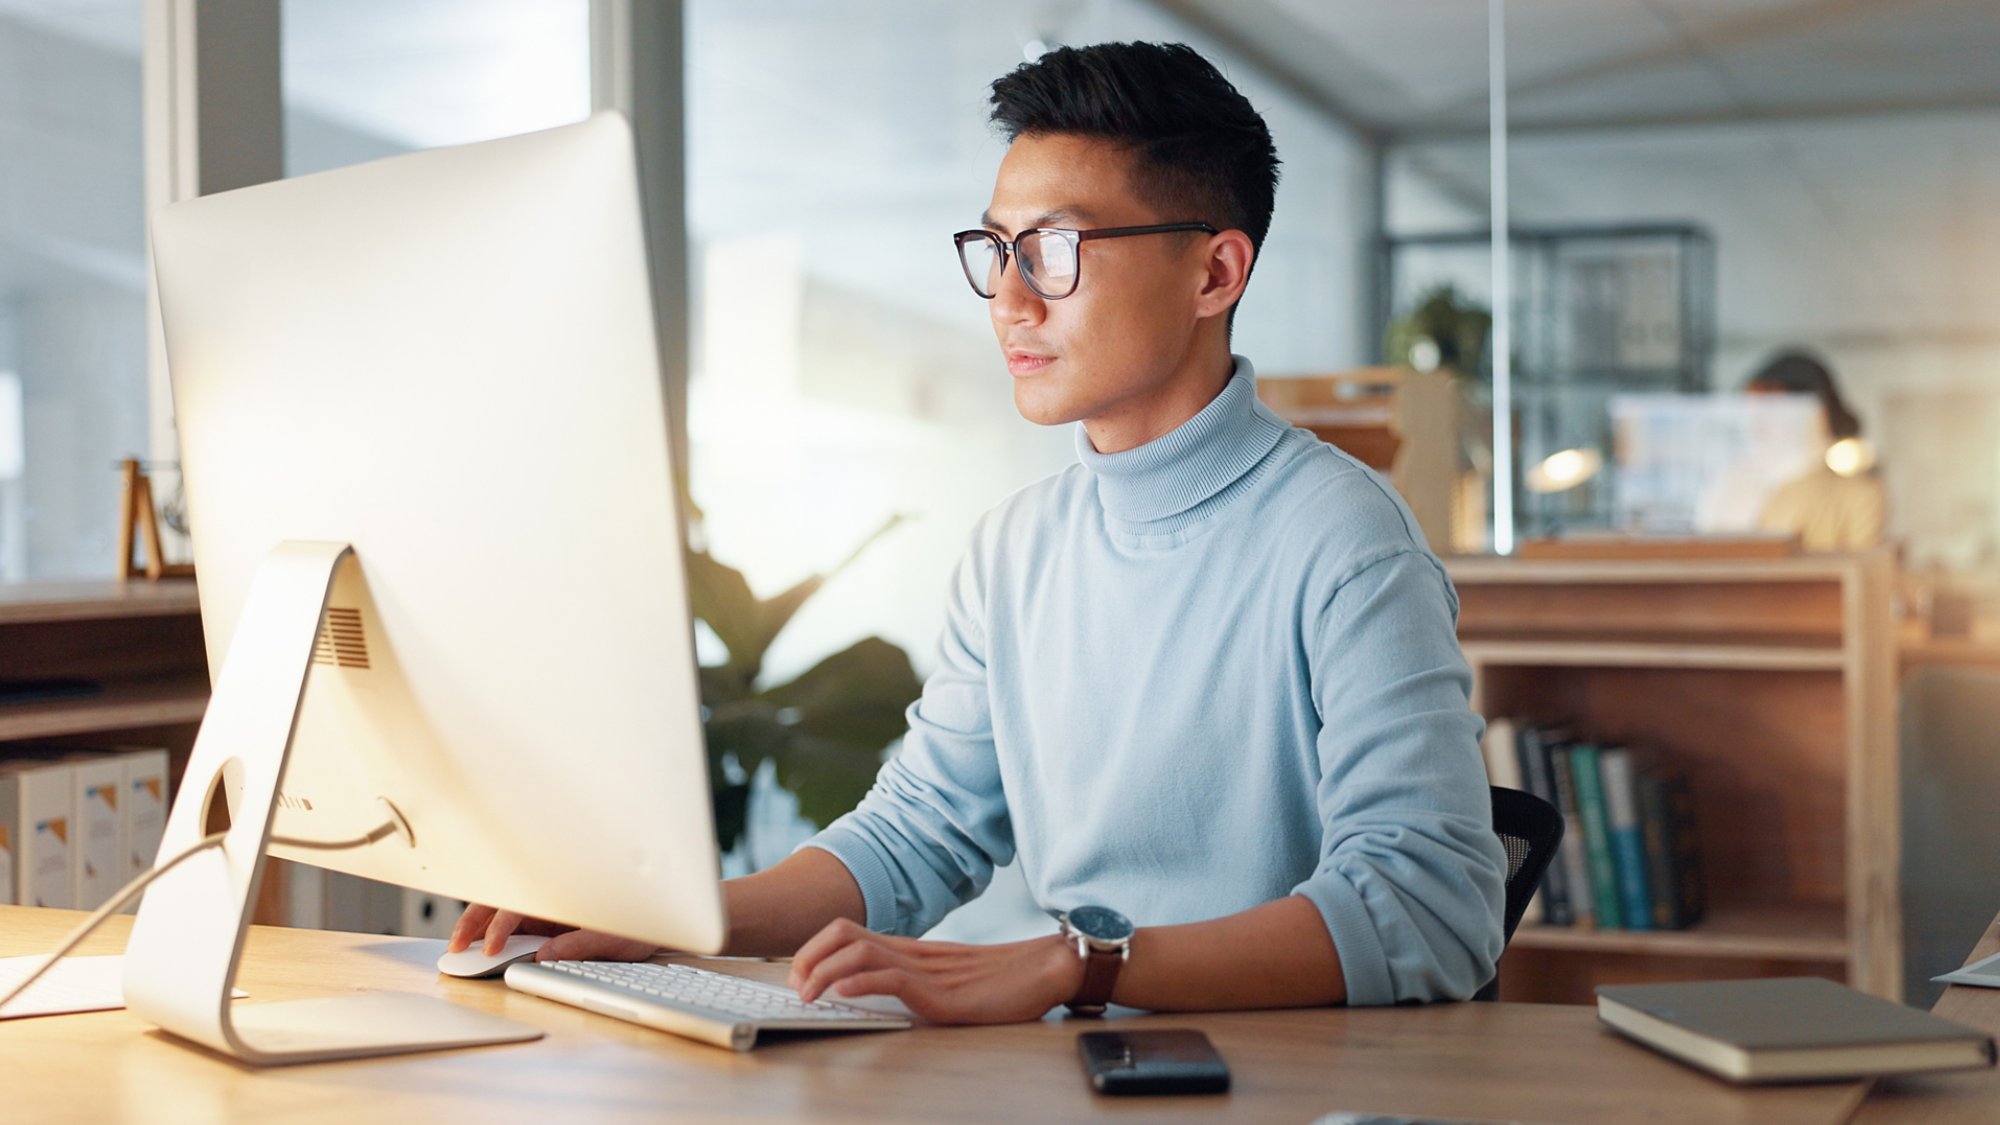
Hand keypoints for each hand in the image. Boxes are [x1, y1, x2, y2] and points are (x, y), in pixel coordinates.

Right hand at [446, 902, 658, 961]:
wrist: (660, 914)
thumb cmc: (640, 920)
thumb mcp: (613, 936)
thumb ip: (578, 945)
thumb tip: (545, 956)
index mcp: (562, 896)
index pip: (518, 908)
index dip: (499, 929)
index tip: (489, 950)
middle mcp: (550, 898)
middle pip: (500, 903)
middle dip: (473, 922)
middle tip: (455, 946)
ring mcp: (547, 909)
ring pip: (502, 910)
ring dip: (477, 925)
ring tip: (459, 945)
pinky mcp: (547, 921)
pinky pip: (514, 921)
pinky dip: (492, 931)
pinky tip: (480, 945)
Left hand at [787, 918, 1083, 1024]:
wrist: (1045, 971)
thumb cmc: (1003, 982)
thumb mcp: (946, 981)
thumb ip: (915, 982)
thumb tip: (878, 994)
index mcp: (911, 950)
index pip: (848, 932)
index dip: (814, 948)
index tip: (797, 975)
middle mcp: (912, 953)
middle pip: (843, 933)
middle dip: (807, 956)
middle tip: (794, 985)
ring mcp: (925, 969)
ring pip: (859, 951)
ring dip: (824, 971)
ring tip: (808, 994)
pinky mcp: (940, 992)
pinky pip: (892, 978)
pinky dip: (860, 983)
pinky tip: (845, 994)